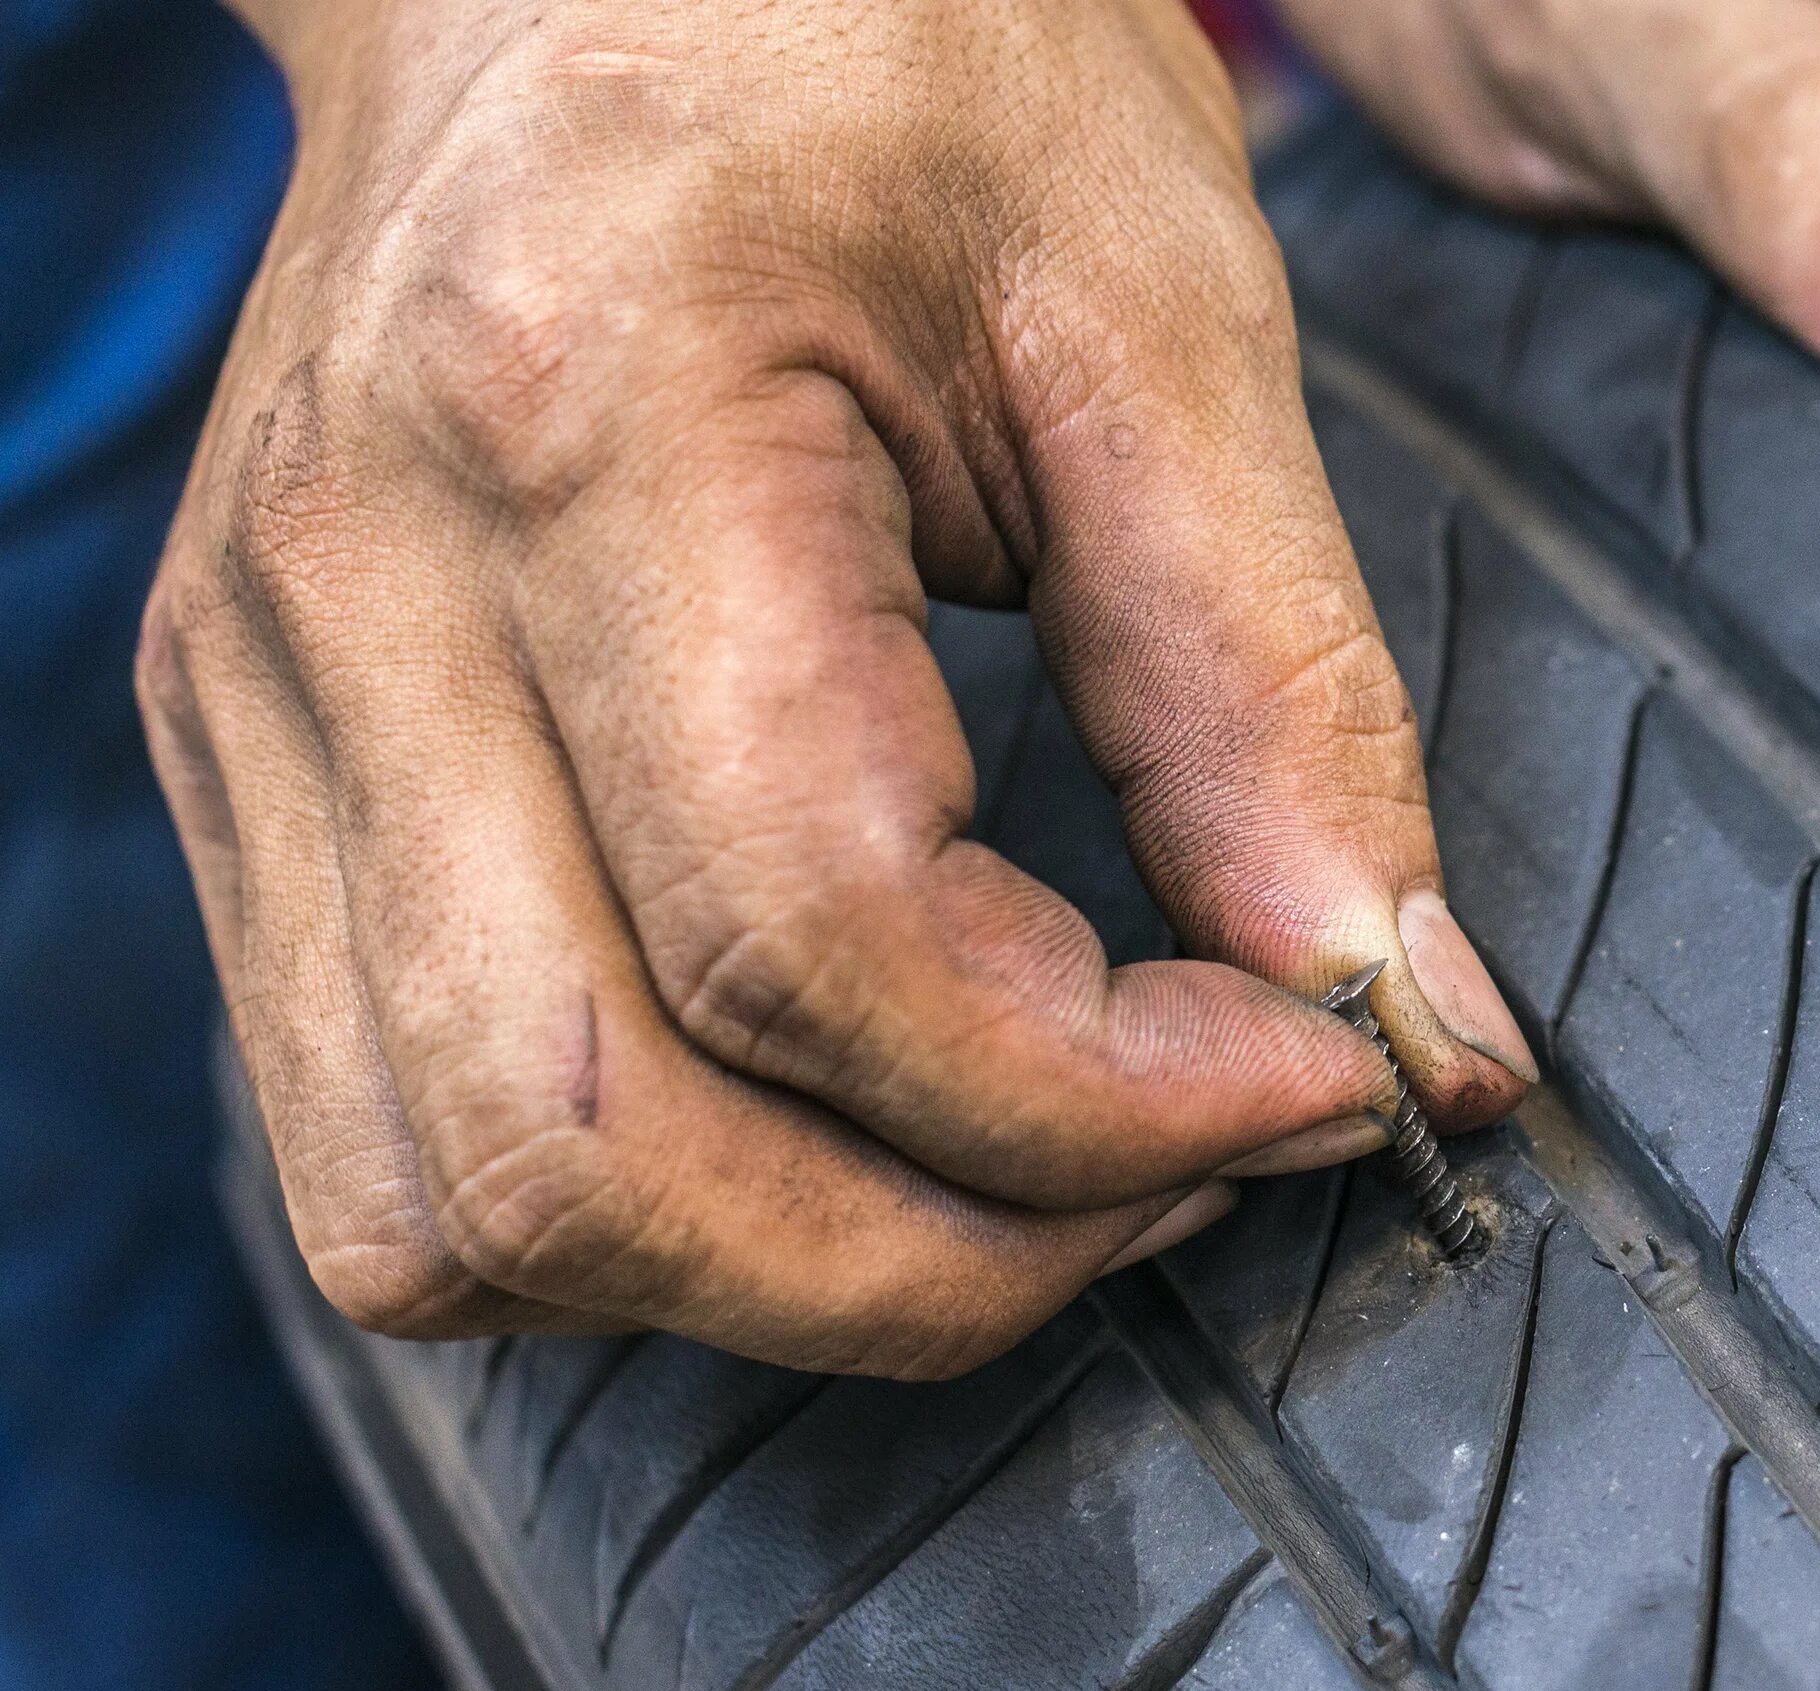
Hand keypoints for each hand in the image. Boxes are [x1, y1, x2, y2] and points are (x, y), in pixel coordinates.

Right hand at [146, 0, 1536, 1373]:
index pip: (816, 938)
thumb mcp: (1155, 309)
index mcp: (589, 422)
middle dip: (945, 1261)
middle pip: (590, 1142)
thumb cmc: (887, 43)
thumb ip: (1278, 692)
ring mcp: (259, 701)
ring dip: (774, 1278)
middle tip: (1187, 1169)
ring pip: (448, 1212)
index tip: (1325, 1080)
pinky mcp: (248, 768)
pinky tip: (811, 1116)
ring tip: (1013, 1164)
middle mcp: (356, 595)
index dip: (1108, 1098)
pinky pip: (380, 1149)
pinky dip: (621, 1223)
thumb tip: (1411, 1022)